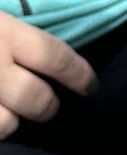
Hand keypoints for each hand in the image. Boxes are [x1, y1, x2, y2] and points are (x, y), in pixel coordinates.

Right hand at [0, 12, 96, 137]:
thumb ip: (15, 32)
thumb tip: (52, 55)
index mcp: (2, 30)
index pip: (53, 56)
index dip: (78, 74)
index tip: (91, 86)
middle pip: (36, 98)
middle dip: (48, 106)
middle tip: (49, 104)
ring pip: (6, 124)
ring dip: (11, 121)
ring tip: (8, 110)